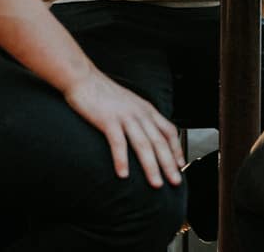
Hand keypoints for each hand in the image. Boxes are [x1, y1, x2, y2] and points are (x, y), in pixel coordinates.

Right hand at [63, 70, 183, 187]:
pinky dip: (122, 159)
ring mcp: (125, 116)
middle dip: (169, 164)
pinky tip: (123, 174)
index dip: (176, 149)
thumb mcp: (130, 104)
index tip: (179, 165)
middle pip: (159, 141)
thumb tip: (148, 134)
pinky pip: (118, 142)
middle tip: (175, 181)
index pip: (169, 131)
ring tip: (156, 183)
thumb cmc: (104, 94)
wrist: (84, 79)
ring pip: (143, 144)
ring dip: (151, 166)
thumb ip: (140, 118)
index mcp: (146, 110)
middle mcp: (140, 113)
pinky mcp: (108, 120)